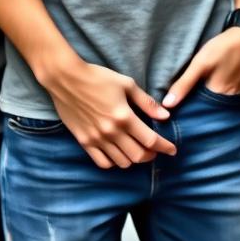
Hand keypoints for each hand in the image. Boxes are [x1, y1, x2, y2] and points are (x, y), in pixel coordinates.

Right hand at [39, 54, 175, 169]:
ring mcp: (96, 139)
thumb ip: (147, 102)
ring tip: (139, 150)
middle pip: (138, 155)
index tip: (173, 150)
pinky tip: (119, 154)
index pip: (150, 140)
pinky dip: (114, 162)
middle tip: (156, 149)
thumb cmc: (99, 78)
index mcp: (124, 116)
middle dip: (151, 155)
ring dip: (134, 159)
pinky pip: (102, 162)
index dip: (164, 147)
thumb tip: (166, 115)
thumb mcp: (127, 84)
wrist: (67, 79)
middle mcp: (111, 132)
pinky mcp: (84, 142)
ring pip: (121, 162)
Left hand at [162, 27, 239, 108]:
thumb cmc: (226, 46)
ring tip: (204, 81)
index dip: (188, 106)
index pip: (199, 109)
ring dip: (211, 92)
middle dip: (199, 99)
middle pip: (210, 105)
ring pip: (219, 97)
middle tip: (192, 87)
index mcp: (218, 96)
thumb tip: (168, 103)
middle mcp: (231, 98)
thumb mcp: (200, 63)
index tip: (179, 102)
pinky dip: (222, 85)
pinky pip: (229, 89)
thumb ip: (184, 84)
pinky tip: (218, 75)